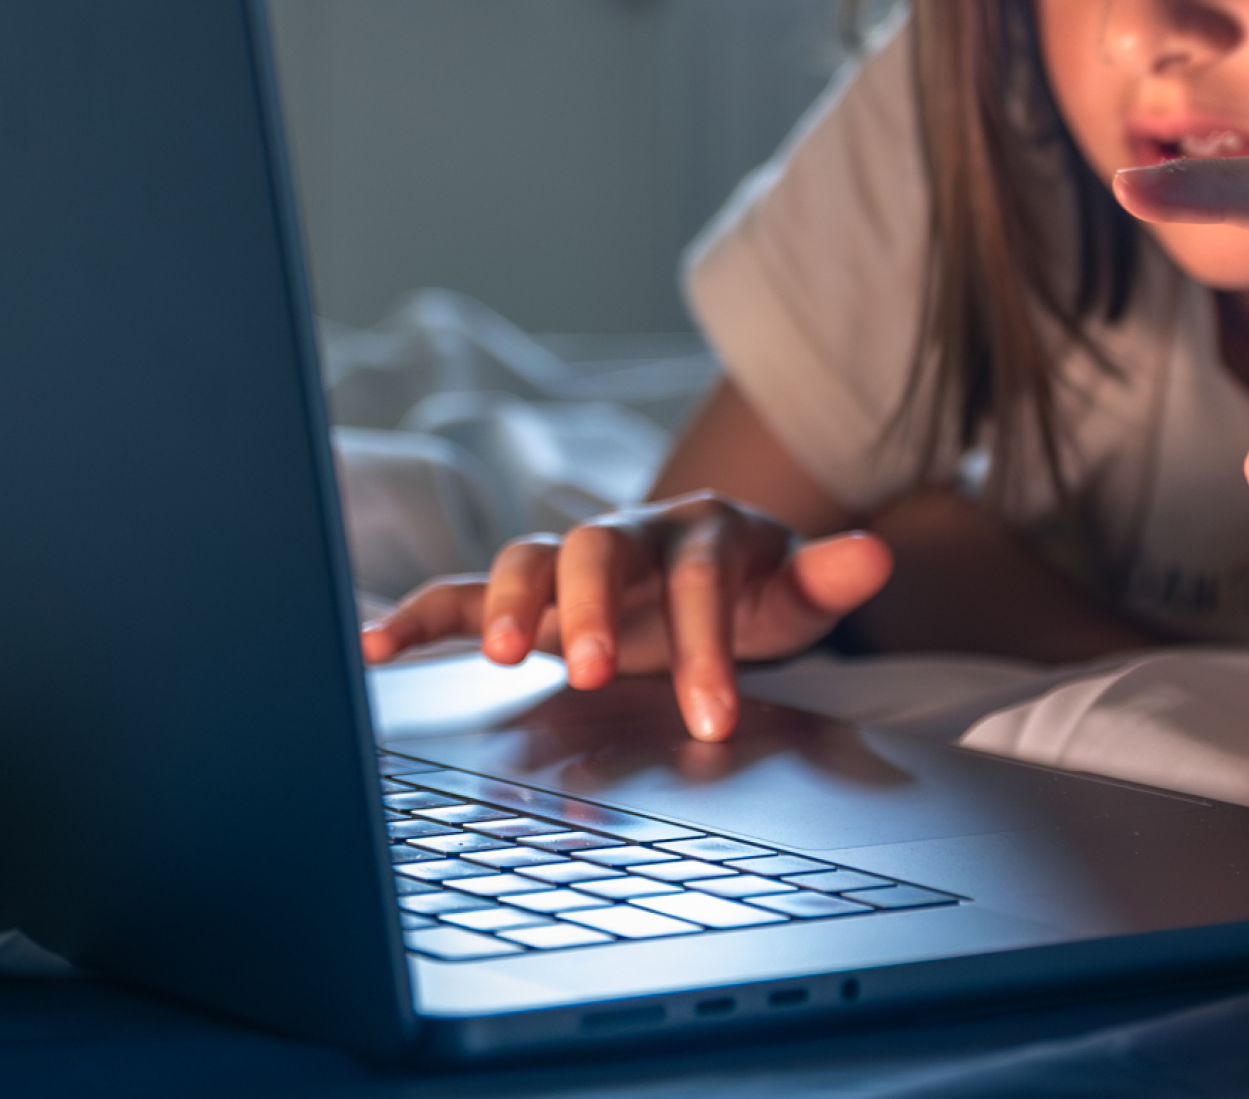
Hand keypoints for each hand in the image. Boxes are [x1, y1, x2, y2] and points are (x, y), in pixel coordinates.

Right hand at [356, 493, 892, 741]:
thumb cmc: (753, 587)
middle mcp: (629, 535)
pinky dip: (417, 616)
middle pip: (598, 549)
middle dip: (593, 609)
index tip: (714, 716)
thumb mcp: (796, 590)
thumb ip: (827, 577)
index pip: (699, 580)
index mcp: (700, 531)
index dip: (705, 645)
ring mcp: (570, 561)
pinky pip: (460, 594)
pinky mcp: (527, 594)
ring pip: (529, 559)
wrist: (714, 569)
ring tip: (506, 657)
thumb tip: (872, 554)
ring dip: (513, 604)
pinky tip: (375, 647)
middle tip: (596, 674)